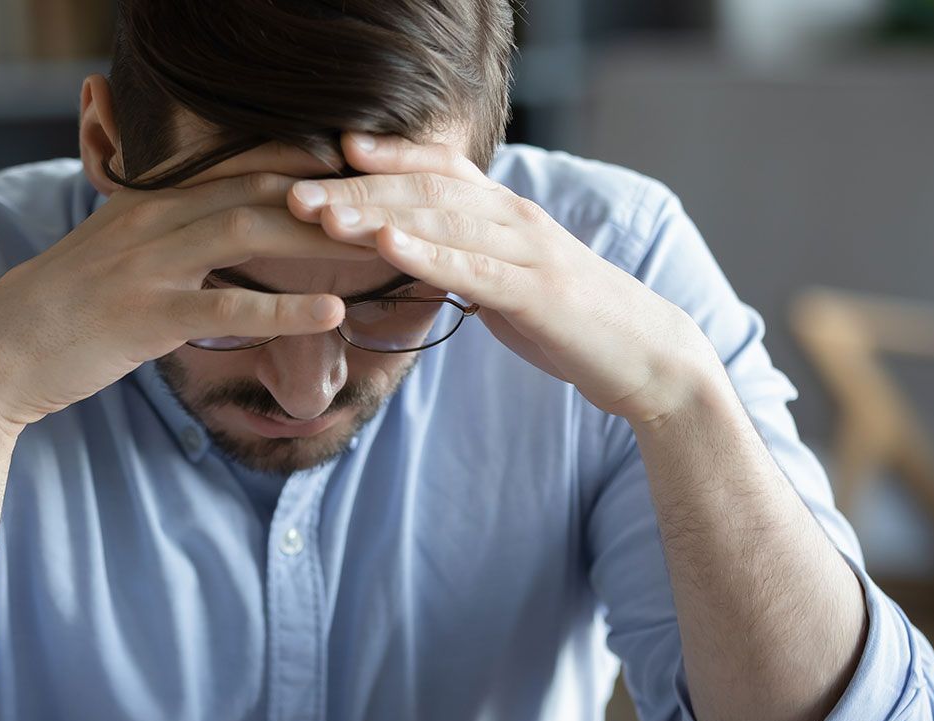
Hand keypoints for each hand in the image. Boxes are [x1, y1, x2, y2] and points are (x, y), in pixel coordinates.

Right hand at [0, 171, 374, 430]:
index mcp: (150, 203)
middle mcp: (153, 220)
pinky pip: (225, 308)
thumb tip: (208, 232)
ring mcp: (149, 266)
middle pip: (260, 191)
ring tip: (382, 246)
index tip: (364, 174)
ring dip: (321, 238)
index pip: (243, 170)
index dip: (308, 168)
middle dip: (330, 195)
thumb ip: (160, 236)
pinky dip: (283, 309)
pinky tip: (331, 313)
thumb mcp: (111, 256)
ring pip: (250, 234)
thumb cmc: (60, 314)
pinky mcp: (146, 317)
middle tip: (394, 202)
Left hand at [288, 134, 728, 426]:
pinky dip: (426, 253)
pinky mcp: (535, 291)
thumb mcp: (507, 284)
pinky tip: (386, 244)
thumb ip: (464, 263)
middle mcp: (513, 217)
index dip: (384, 157)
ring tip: (320, 212)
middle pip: (423, 189)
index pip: (437, 170)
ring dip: (374, 213)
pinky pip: (472, 267)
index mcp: (505, 214)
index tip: (328, 151)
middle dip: (355, 188)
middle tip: (291, 190)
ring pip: (440, 219)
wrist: (643, 356)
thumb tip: (415, 258)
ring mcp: (527, 250)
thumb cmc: (570, 323)